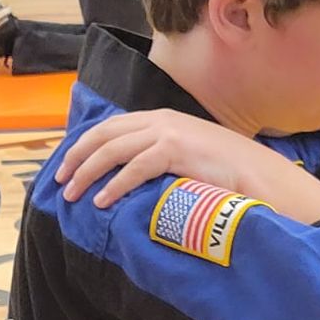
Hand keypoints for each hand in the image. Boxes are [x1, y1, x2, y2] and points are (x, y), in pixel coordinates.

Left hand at [57, 109, 284, 207]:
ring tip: (72, 194)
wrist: (259, 174)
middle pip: (103, 134)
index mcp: (161, 119)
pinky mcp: (175, 150)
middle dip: (76, 157)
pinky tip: (102, 200)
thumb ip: (160, 158)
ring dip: (87, 172)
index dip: (84, 145)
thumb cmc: (226, 172)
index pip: (110, 127)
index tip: (67, 165)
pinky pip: (134, 168)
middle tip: (60, 181)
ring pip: (112, 149)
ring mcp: (168, 132)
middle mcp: (160, 120)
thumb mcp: (187, 157)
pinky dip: (114, 185)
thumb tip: (131, 176)